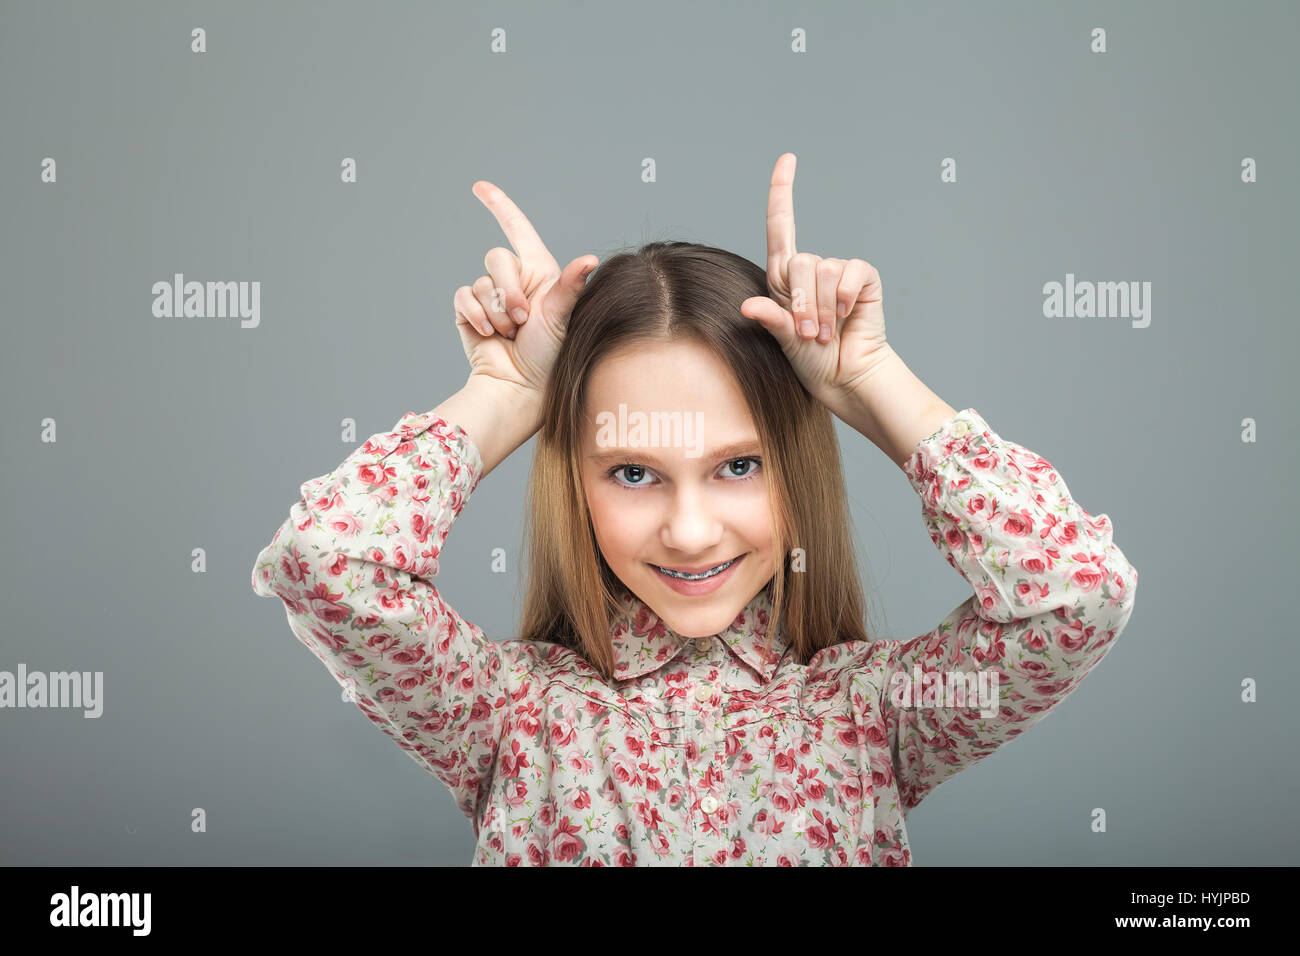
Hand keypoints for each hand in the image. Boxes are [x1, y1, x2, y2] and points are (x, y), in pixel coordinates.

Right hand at [453, 180, 597, 397]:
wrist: (521, 387)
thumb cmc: (550, 356)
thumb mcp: (562, 317)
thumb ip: (570, 286)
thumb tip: (590, 260)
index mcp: (539, 273)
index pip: (517, 229)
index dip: (499, 206)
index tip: (480, 187)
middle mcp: (514, 281)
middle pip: (497, 257)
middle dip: (509, 290)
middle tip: (523, 320)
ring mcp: (491, 297)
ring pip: (482, 282)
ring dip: (497, 311)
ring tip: (511, 333)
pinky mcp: (470, 312)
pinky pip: (464, 296)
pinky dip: (477, 314)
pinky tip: (489, 333)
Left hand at [739, 153, 894, 415]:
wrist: (845, 377)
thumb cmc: (811, 362)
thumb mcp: (783, 340)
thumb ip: (770, 319)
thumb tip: (748, 305)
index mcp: (784, 278)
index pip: (782, 226)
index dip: (783, 192)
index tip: (788, 159)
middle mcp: (811, 270)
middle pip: (800, 262)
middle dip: (800, 303)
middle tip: (808, 333)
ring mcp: (839, 273)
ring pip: (824, 271)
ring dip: (822, 309)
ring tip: (826, 333)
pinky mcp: (864, 279)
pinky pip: (852, 271)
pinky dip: (846, 296)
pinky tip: (847, 314)